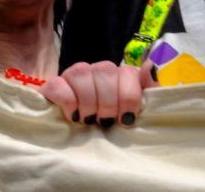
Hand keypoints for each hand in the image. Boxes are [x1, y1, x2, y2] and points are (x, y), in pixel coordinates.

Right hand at [41, 60, 157, 127]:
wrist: (80, 140)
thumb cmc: (114, 126)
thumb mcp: (136, 113)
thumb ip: (149, 90)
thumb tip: (150, 65)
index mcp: (121, 75)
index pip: (128, 72)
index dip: (128, 97)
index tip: (125, 119)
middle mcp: (99, 71)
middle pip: (105, 70)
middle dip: (108, 102)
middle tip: (106, 122)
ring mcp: (75, 75)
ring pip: (81, 72)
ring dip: (88, 102)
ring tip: (89, 120)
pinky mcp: (54, 86)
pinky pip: (58, 84)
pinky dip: (67, 102)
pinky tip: (73, 115)